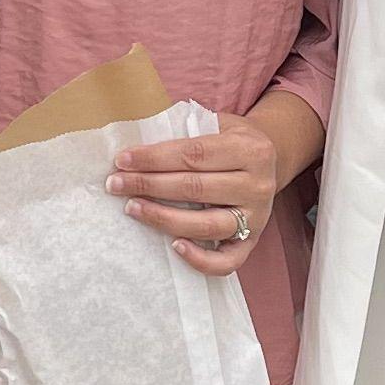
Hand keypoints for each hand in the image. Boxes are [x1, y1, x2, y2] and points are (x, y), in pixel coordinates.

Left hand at [112, 109, 287, 274]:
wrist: (269, 161)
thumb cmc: (231, 140)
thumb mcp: (219, 123)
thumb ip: (187, 130)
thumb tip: (138, 143)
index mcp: (252, 149)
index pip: (194, 154)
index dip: (155, 158)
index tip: (122, 160)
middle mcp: (259, 185)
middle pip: (195, 188)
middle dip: (148, 185)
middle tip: (115, 184)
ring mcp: (257, 218)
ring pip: (205, 225)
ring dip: (162, 218)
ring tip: (132, 208)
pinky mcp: (253, 243)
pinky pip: (227, 261)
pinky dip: (200, 259)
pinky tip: (174, 246)